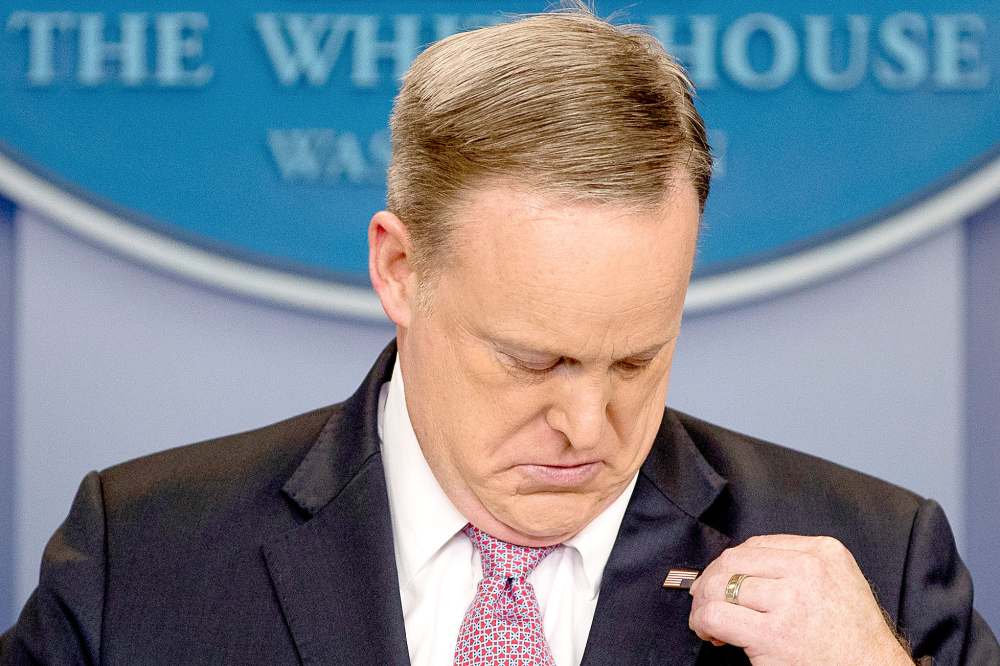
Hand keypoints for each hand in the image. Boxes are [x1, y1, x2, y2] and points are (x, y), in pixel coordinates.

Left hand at [688, 534, 913, 664]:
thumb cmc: (853, 635)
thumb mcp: (838, 581)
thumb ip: (797, 565)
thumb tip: (742, 567)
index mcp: (823, 552)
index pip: (757, 545)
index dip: (731, 563)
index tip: (721, 579)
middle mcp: (807, 570)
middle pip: (734, 561)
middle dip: (710, 580)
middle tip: (704, 598)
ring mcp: (790, 601)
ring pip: (721, 586)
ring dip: (703, 603)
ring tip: (706, 619)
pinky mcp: (774, 635)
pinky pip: (717, 616)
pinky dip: (702, 622)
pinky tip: (709, 633)